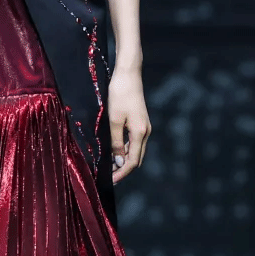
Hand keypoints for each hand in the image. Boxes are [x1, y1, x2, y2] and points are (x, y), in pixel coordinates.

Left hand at [108, 64, 150, 182]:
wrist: (128, 74)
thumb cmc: (119, 94)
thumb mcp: (114, 120)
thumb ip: (116, 142)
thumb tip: (119, 162)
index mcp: (140, 133)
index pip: (133, 161)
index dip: (122, 173)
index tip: (110, 181)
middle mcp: (145, 132)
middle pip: (136, 158)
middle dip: (124, 169)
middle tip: (109, 177)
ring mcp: (144, 127)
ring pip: (135, 150)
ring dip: (124, 159)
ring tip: (109, 166)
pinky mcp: (140, 122)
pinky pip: (134, 142)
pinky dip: (125, 149)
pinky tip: (114, 150)